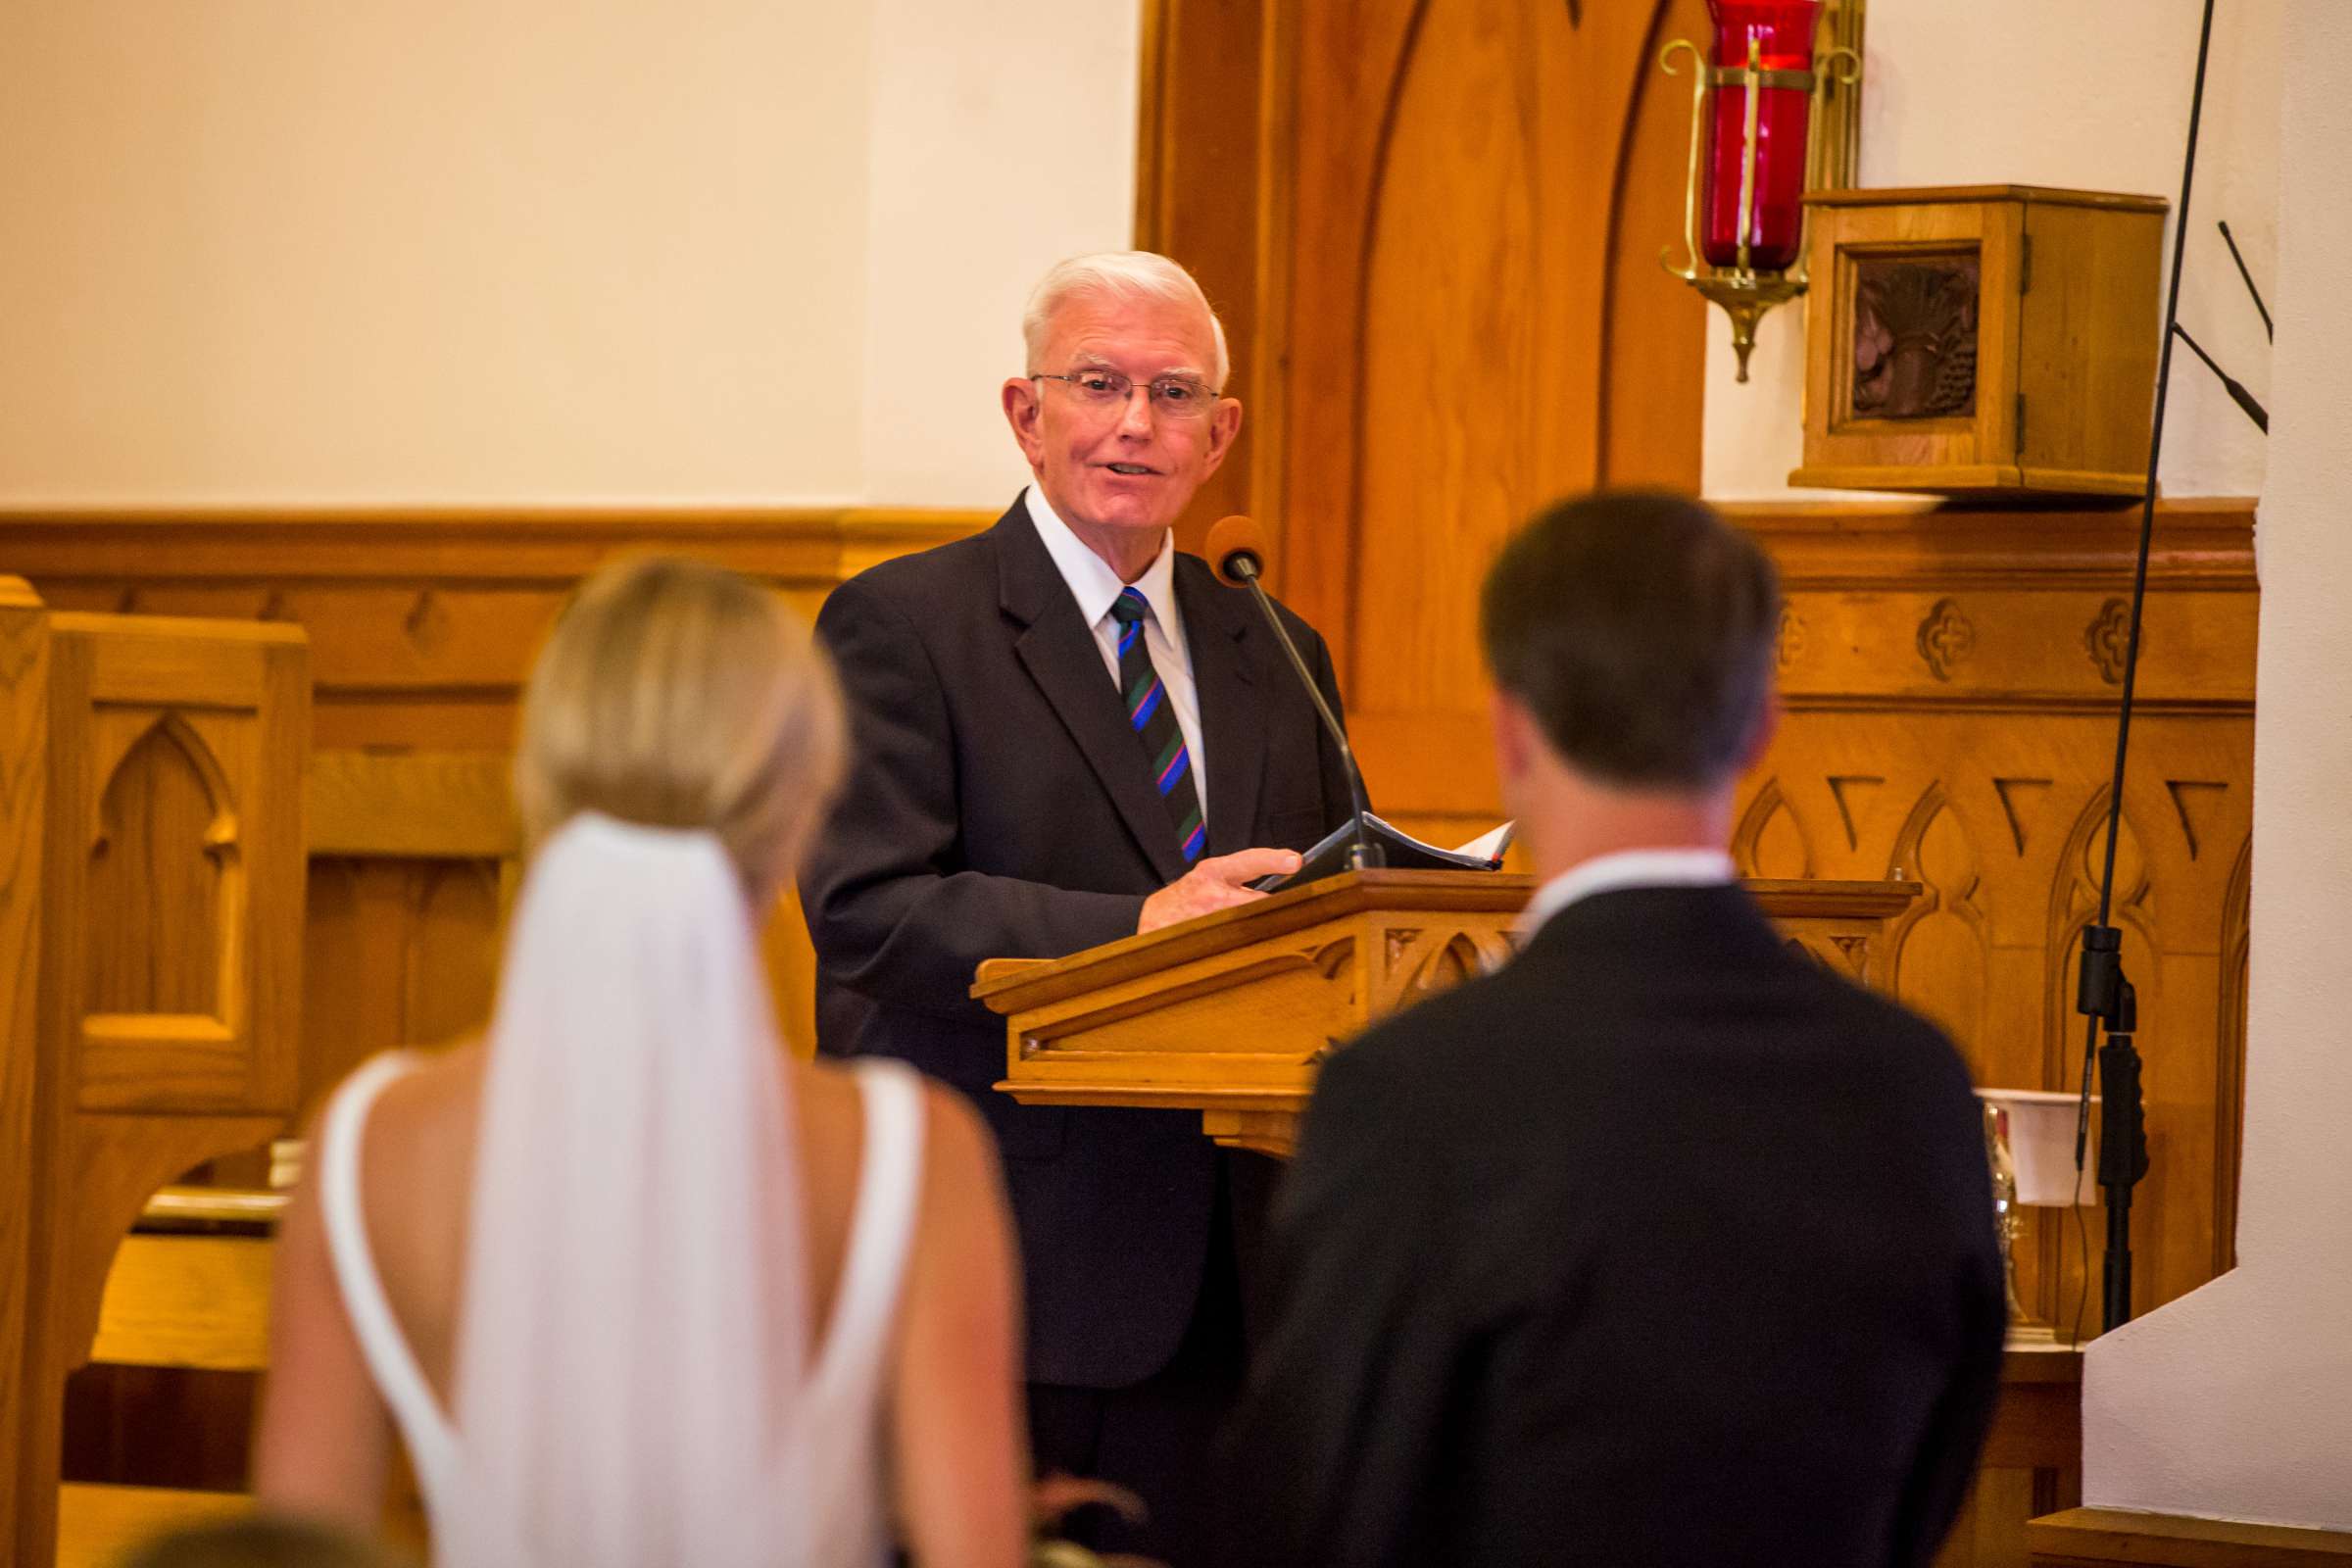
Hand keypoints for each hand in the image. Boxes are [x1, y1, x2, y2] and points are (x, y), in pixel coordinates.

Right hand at [1137, 847, 1302, 934]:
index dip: (1274, 859)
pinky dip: (1246, 944)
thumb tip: (1275, 885)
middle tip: (1286, 911)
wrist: (1154, 919)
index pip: (1250, 861)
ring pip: (1251, 924)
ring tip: (1257, 930)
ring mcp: (1209, 919)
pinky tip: (1241, 944)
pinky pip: (1239, 944)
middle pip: (1258, 900)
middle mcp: (1211, 894)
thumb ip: (1237, 878)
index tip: (1296, 860)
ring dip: (1260, 928)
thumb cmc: (1184, 897)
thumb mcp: (1207, 877)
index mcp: (1213, 872)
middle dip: (1274, 907)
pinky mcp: (1208, 940)